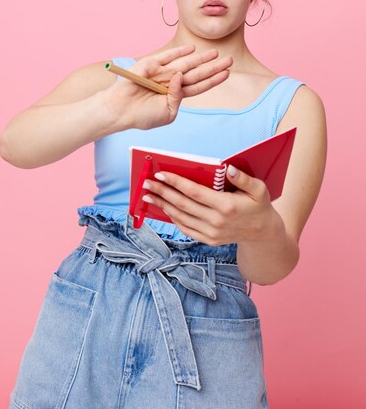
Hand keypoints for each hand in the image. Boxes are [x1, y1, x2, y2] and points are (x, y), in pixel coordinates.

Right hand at [103, 44, 232, 130]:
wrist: (120, 111)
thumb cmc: (142, 116)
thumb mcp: (167, 113)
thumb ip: (178, 97)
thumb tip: (180, 77)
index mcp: (176, 95)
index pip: (199, 86)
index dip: (213, 79)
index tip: (227, 73)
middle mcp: (171, 82)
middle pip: (197, 73)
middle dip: (213, 67)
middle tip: (230, 60)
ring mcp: (161, 73)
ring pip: (185, 64)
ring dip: (201, 58)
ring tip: (215, 53)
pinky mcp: (150, 65)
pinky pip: (167, 57)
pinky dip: (178, 52)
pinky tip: (191, 49)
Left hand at [142, 165, 278, 244]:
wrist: (262, 233)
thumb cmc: (259, 205)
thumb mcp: (259, 189)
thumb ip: (243, 178)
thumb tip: (228, 169)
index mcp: (226, 206)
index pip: (194, 192)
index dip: (176, 183)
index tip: (160, 174)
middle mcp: (216, 221)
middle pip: (183, 205)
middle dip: (162, 193)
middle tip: (145, 183)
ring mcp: (211, 233)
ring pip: (181, 217)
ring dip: (162, 205)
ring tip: (148, 195)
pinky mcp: (208, 240)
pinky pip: (186, 228)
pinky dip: (173, 218)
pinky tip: (164, 208)